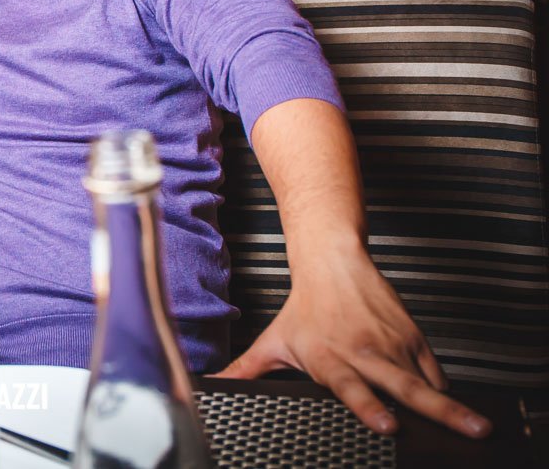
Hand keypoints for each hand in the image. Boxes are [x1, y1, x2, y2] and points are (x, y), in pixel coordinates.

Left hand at [216, 251, 491, 438]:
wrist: (333, 262)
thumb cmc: (304, 308)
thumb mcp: (273, 341)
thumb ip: (247, 370)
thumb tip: (213, 385)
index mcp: (331, 358)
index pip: (353, 387)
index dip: (370, 406)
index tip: (387, 424)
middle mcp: (366, 353)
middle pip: (405, 387)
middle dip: (436, 411)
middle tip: (464, 428)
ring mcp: (394, 345)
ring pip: (428, 381)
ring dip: (452, 405)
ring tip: (477, 426)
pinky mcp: (414, 338)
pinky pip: (435, 371)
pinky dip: (444, 389)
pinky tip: (456, 407)